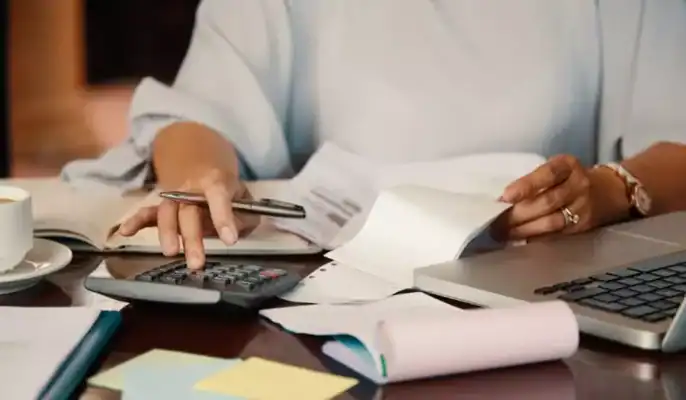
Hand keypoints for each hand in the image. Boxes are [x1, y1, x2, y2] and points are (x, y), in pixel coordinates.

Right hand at [117, 168, 259, 268]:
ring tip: (170, 253)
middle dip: (192, 237)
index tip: (230, 239)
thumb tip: (237, 231)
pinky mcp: (162, 204)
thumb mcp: (244, 194)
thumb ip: (245, 214)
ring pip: (167, 213)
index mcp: (215, 181)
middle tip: (196, 262)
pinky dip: (136, 220)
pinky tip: (125, 231)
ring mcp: (174, 196)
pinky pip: (148, 212)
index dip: (223, 217)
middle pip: (189, 211)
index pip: (219, 197)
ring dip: (167, 233)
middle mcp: (191, 187)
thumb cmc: (225, 184)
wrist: (200, 156)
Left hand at [496, 154, 629, 240]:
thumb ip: (534, 179)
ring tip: (503, 233)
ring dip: (524, 230)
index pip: (548, 174)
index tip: (505, 196)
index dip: (526, 185)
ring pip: (551, 222)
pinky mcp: (583, 226)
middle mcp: (579, 185)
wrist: (609, 191)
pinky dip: (535, 237)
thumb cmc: (569, 177)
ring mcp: (583, 207)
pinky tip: (519, 239)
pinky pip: (556, 234)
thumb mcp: (556, 168)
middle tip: (495, 222)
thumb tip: (502, 199)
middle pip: (547, 201)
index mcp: (568, 165)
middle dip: (518, 214)